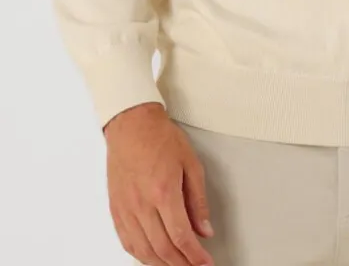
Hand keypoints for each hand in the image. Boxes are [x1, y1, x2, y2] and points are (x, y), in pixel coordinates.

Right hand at [103, 102, 214, 265]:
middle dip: (181, 264)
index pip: (181, 236)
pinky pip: (127, 242)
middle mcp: (142, 205)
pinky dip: (141, 255)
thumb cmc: (160, 138)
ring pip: (144, 251)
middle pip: (162, 249)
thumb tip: (204, 229)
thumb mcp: (191, 163)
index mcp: (164, 192)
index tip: (205, 263)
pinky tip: (151, 257)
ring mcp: (127, 209)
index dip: (195, 256)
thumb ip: (198, 200)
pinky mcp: (116, 209)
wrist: (131, 125)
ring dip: (161, 264)